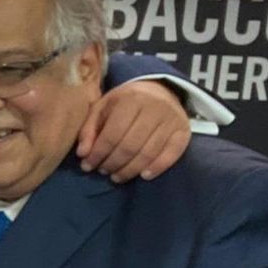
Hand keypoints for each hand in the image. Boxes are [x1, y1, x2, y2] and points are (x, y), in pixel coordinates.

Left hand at [76, 80, 190, 183]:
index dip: (98, 153)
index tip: (88, 165)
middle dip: (113, 163)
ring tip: (117, 176)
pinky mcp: (184, 132)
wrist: (160, 90)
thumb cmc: (125, 101)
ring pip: (148, 153)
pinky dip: (156, 168)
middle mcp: (154, 108)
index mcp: (130, 99)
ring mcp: (172, 120)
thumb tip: (82, 154)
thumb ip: (89, 128)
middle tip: (103, 172)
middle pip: (130, 145)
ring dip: (130, 170)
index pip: (112, 133)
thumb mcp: (102, 107)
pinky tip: (143, 176)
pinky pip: (171, 155)